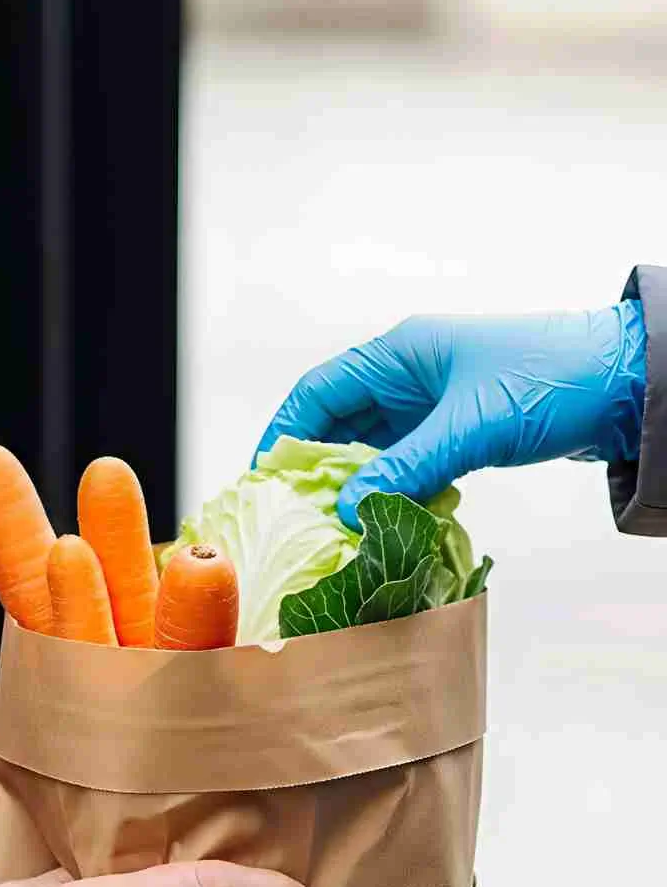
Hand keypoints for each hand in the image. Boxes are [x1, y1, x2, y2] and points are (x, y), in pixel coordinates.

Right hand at [257, 302, 645, 527]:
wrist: (623, 383)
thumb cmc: (548, 380)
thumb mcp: (469, 427)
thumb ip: (406, 468)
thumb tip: (349, 510)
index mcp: (400, 355)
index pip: (318, 393)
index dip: (284, 436)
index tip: (263, 482)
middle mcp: (409, 377)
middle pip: (339, 426)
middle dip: (315, 472)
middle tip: (293, 520)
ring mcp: (433, 406)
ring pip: (374, 451)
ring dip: (356, 488)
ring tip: (333, 532)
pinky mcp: (458, 433)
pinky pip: (408, 466)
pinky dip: (394, 494)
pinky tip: (386, 524)